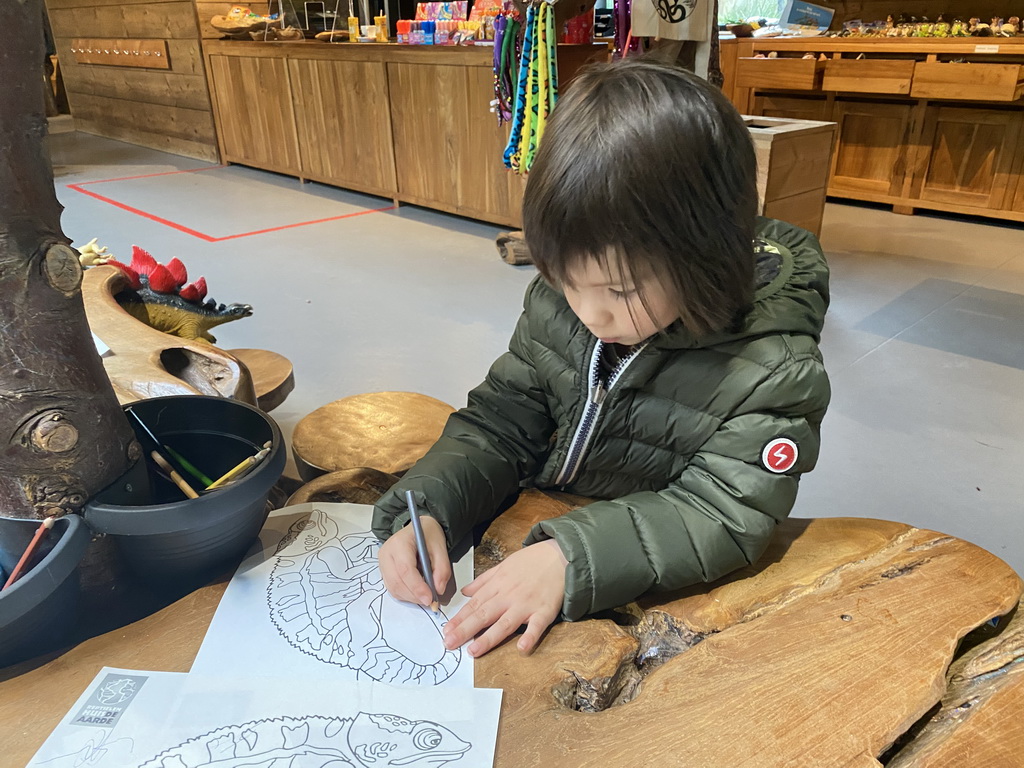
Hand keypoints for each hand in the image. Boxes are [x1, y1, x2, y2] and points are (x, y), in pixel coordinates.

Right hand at [378, 515, 450, 606]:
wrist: (419, 529)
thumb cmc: (428, 535)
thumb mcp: (440, 547)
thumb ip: (442, 569)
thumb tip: (438, 589)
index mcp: (400, 542)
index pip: (405, 569)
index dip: (417, 586)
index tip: (430, 598)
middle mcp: (386, 553)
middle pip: (397, 582)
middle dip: (415, 595)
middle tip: (430, 600)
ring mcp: (383, 563)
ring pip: (393, 588)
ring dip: (410, 597)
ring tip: (425, 595)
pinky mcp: (384, 571)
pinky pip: (392, 589)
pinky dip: (406, 595)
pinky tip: (417, 591)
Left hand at [443, 538, 566, 657]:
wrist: (560, 554)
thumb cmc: (531, 561)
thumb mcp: (504, 565)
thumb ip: (483, 580)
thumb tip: (465, 592)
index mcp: (498, 585)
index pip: (474, 604)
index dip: (459, 618)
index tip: (445, 630)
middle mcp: (509, 596)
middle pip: (484, 614)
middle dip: (465, 630)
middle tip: (449, 643)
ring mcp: (527, 604)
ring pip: (505, 623)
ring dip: (489, 638)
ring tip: (473, 651)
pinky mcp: (545, 610)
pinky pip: (537, 626)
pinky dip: (530, 636)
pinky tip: (522, 648)